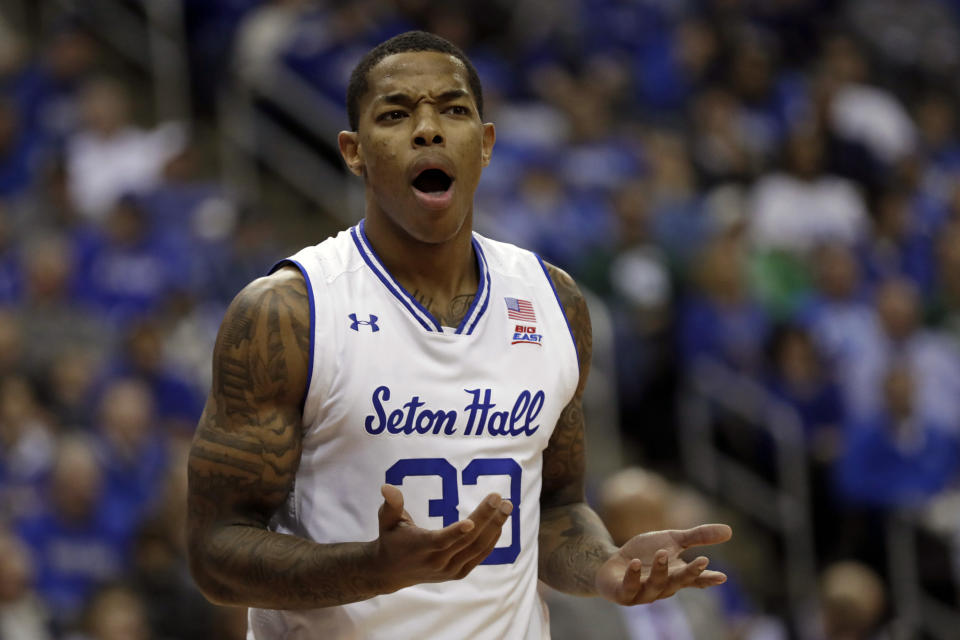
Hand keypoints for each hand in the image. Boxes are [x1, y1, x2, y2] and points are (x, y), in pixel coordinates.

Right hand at [373, 484, 512, 592]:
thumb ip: (391, 504)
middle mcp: (437, 561)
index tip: (471, 521)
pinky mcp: (458, 573)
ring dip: (495, 526)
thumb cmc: (391, 539)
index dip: (455, 532)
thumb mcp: (387, 520)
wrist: (392, 571)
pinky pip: (479, 555)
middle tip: (500, 498)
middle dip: (486, 517)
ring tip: (507, 506)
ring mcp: (449, 570)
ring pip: (477, 547)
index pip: (441, 540)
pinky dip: (491, 540)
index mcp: (420, 547)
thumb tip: (387, 487)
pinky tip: (500, 523)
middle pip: (466, 540)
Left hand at [595, 524, 731, 604]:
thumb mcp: (672, 540)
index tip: (722, 576)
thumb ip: (698, 536)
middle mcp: (663, 587)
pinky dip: (633, 577)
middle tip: (702, 560)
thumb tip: (730, 530)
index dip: (708, 578)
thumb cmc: (646, 554)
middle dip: (690, 573)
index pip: (696, 579)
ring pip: (655, 586)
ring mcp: (643, 593)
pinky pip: (629, 589)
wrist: (611, 564)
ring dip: (660, 570)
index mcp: (677, 576)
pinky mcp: (623, 594)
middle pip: (679, 582)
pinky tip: (635, 563)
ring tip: (663, 552)